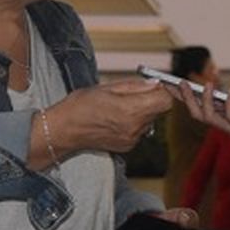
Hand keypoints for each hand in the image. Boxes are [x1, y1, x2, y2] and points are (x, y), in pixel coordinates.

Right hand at [50, 80, 172, 154]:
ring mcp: (132, 139)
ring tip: (120, 105)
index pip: (165, 100)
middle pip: (159, 110)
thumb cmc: (81, 105)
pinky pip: (140, 130)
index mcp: (131, 110)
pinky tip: (116, 117)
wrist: (64, 130)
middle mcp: (135, 127)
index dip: (164, 90)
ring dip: (142, 110)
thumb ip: (135, 86)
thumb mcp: (108, 87)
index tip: (158, 84)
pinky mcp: (128, 146)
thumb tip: (155, 83)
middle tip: (136, 91)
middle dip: (152, 98)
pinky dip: (134, 121)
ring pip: (150, 120)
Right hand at [165, 77, 229, 161]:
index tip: (169, 84)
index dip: (181, 97)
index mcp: (218, 119)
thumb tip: (220, 90)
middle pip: (197, 113)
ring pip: (209, 117)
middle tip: (181, 83)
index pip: (195, 107)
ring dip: (206, 101)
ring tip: (206, 84)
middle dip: (187, 99)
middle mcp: (220, 125)